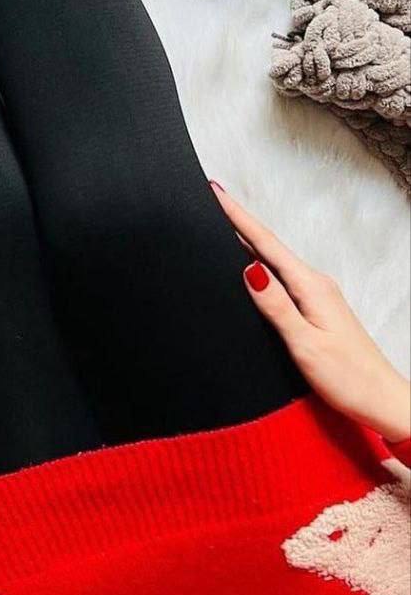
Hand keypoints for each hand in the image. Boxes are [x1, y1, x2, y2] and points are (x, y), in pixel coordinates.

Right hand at [212, 182, 410, 445]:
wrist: (383, 401)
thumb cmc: (348, 378)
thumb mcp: (305, 343)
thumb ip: (276, 305)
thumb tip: (249, 269)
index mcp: (310, 286)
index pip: (266, 244)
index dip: (238, 217)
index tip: (216, 192)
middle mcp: (315, 284)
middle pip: (269, 246)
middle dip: (239, 222)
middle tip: (212, 201)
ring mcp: (317, 295)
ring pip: (275, 261)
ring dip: (249, 241)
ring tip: (223, 224)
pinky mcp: (316, 308)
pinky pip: (283, 277)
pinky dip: (262, 263)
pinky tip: (251, 266)